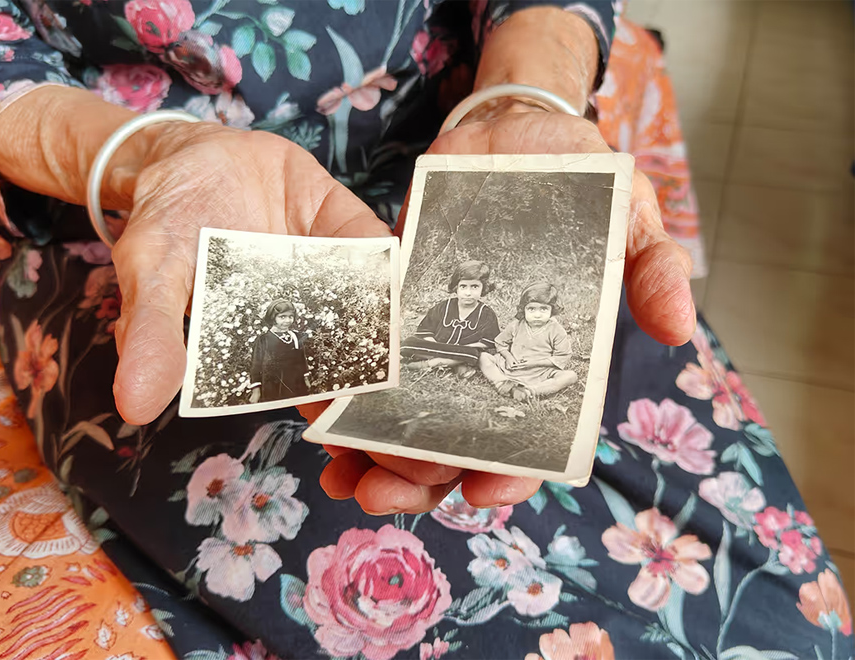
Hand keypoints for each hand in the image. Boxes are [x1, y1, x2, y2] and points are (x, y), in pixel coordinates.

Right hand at [111, 123, 390, 423]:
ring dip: (397, 326)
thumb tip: (132, 405)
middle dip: (376, 376)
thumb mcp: (150, 275)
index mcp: (264, 342)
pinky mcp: (345, 226)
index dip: (324, 408)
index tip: (344, 429)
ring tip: (418, 350)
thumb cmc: (165, 223)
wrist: (186, 153)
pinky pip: (378, 248)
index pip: (301, 387)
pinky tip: (412, 282)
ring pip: (374, 305)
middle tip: (396, 398)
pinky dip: (396, 264)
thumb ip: (151, 333)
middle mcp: (307, 314)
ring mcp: (331, 270)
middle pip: (351, 352)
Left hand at [309, 108, 693, 515]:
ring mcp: (437, 336)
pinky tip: (319, 417)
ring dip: (370, 453)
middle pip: (453, 440)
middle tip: (384, 496)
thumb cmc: (580, 181)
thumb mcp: (629, 217)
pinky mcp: (394, 303)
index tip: (484, 491)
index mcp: (544, 358)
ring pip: (401, 413)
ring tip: (341, 476)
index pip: (528, 434)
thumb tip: (679, 329)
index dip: (511, 470)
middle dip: (421, 479)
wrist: (509, 133)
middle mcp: (486, 359)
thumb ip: (652, 268)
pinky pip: (366, 356)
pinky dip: (344, 390)